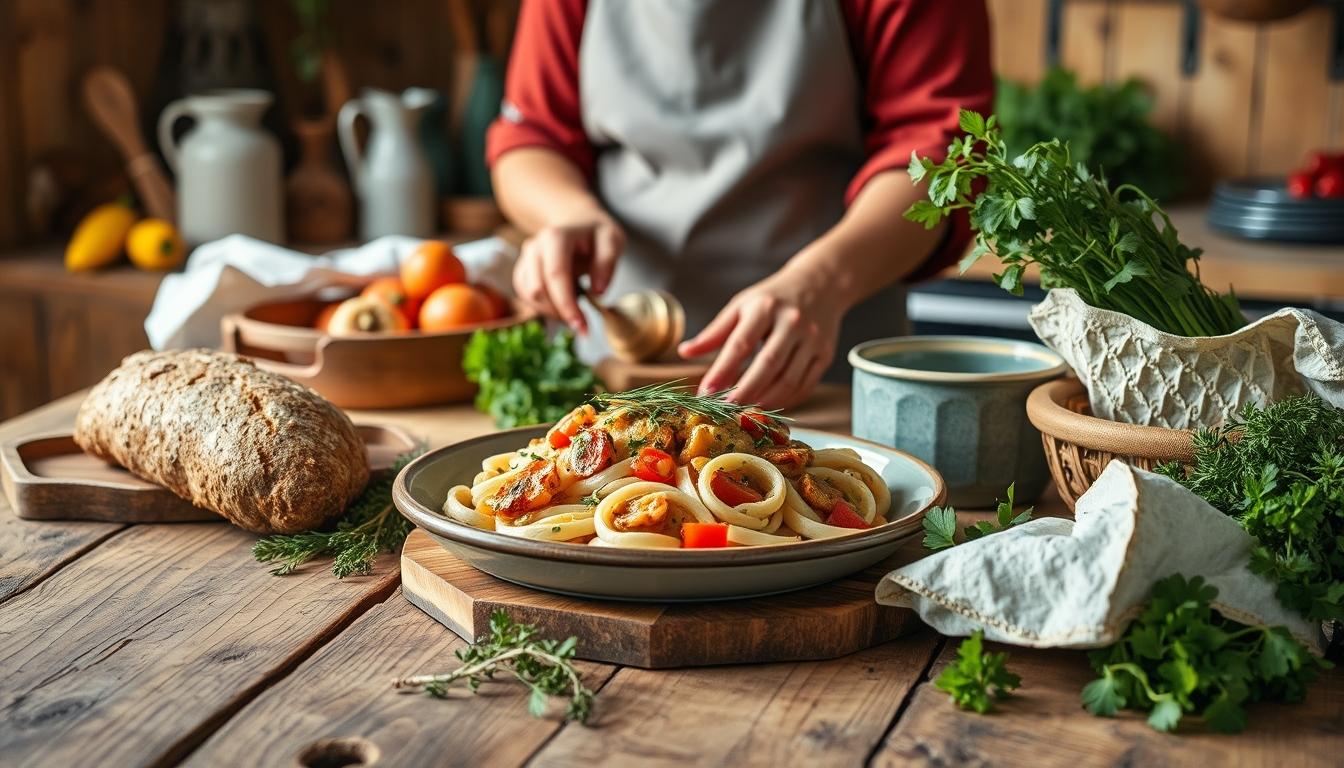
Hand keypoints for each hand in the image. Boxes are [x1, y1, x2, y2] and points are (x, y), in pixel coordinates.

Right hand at [513, 217, 625, 333]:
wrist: (576, 222)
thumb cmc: (595, 233)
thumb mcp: (612, 240)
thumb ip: (607, 263)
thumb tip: (598, 291)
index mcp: (556, 237)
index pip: (556, 275)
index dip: (566, 304)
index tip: (582, 325)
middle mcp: (535, 246)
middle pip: (538, 289)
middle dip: (559, 313)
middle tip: (583, 326)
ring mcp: (526, 257)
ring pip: (529, 295)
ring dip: (551, 312)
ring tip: (575, 315)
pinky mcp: (523, 269)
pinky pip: (525, 295)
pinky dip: (543, 308)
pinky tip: (562, 308)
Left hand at [678, 266, 844, 409]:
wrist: (821, 284)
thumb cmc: (773, 298)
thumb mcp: (741, 305)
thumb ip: (714, 332)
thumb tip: (684, 352)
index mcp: (765, 307)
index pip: (741, 343)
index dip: (723, 370)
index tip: (706, 392)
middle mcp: (792, 322)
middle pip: (767, 364)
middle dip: (745, 392)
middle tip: (726, 411)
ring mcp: (812, 339)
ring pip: (788, 379)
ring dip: (766, 401)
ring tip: (745, 413)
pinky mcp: (825, 354)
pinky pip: (805, 385)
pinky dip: (786, 401)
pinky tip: (769, 406)